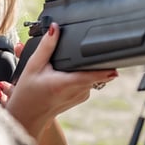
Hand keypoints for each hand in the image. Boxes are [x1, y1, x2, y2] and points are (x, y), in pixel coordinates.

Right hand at [3, 23, 117, 136]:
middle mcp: (77, 91)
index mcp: (65, 83)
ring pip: (91, 75)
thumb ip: (46, 46)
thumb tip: (55, 28)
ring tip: (65, 68)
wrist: (27, 115)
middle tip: (74, 57)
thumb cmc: (28, 93)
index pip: (93, 75)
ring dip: (83, 68)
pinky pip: (88, 81)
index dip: (106, 69)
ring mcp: (81, 96)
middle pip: (94, 70)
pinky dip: (81, 75)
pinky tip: (67, 74)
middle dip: (89, 60)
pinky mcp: (82, 97)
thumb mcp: (33, 66)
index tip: (116, 64)